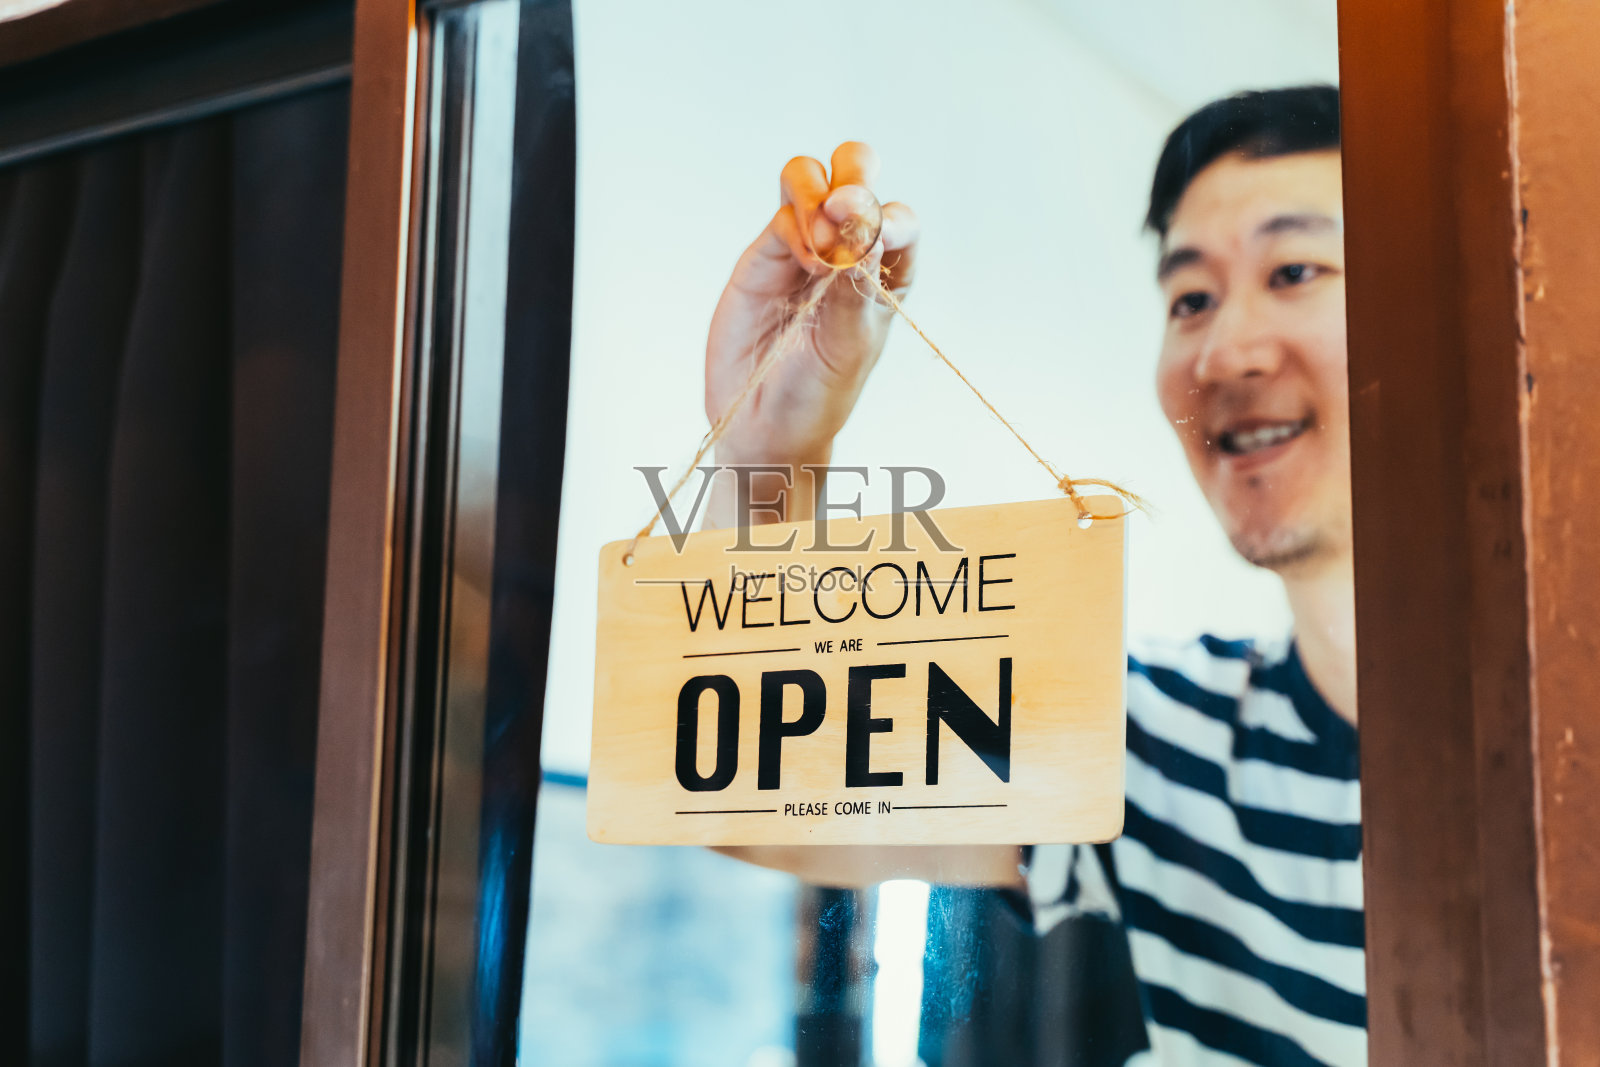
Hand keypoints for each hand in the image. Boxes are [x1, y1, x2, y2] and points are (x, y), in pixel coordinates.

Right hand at [704, 142, 918, 522]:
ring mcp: (803, 246)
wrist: (761, 423)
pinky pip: (780, 215)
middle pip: (855, 173)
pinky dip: (793, 226)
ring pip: (811, 179)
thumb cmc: (818, 392)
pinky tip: (802, 262)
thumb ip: (855, 280)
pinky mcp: (764, 255)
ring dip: (816, 194)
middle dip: (853, 177)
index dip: (888, 216)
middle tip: (842, 211)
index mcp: (887, 271)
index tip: (876, 233)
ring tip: (818, 245)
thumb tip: (862, 218)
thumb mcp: (850, 341)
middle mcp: (848, 249)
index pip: (898, 219)